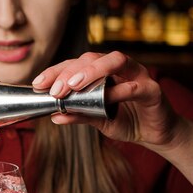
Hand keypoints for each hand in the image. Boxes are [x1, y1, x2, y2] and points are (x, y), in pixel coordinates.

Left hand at [32, 51, 184, 148]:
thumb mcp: (98, 120)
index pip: (75, 64)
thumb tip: (54, 117)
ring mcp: (137, 75)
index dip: (56, 71)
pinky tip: (106, 98)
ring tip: (75, 85)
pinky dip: (119, 91)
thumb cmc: (126, 120)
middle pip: (92, 57)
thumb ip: (79, 115)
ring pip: (115, 60)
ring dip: (93, 70)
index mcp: (102, 72)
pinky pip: (134, 86)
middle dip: (71, 71)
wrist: (154, 134)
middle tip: (56, 89)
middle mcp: (119, 68)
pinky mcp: (152, 89)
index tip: (39, 84)